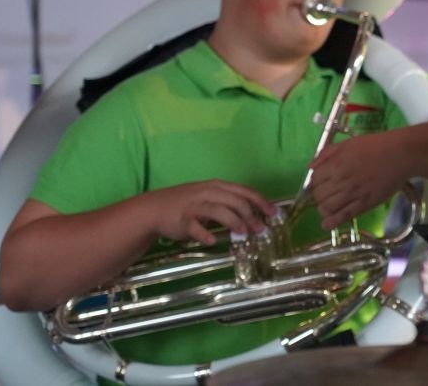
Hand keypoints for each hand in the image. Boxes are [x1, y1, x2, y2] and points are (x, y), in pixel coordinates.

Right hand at [139, 180, 275, 245]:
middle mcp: (207, 192)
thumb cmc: (187, 203)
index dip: (260, 201)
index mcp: (217, 186)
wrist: (154, 208)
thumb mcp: (209, 198)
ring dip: (232, 221)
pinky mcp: (181, 219)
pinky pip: (194, 226)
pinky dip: (204, 233)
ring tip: (242, 234)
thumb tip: (253, 218)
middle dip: (250, 215)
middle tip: (260, 230)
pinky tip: (212, 240)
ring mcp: (194, 205)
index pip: (243, 191)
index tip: (273, 213)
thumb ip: (229, 205)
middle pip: (234, 201)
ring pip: (217, 210)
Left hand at [308, 129, 413, 229]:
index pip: (314, 179)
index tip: (321, 181)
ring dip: (323, 208)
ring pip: (328, 208)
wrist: (400, 155)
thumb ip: (327, 154)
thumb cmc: (374, 146)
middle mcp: (342, 181)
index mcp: (336, 164)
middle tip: (326, 192)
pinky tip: (327, 224)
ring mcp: (353, 194)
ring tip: (328, 206)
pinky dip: (332, 222)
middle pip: (319, 195)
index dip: (315, 181)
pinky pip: (344, 217)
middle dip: (319, 195)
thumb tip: (310, 167)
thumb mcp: (347, 143)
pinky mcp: (364, 204)